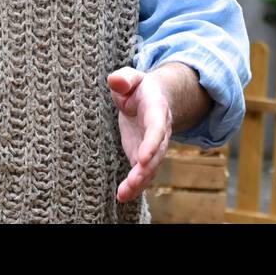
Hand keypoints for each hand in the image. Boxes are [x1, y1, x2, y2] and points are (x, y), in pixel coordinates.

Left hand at [107, 66, 172, 202]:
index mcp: (157, 110)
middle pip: (157, 153)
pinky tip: (123, 196)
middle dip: (146, 168)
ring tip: (124, 194)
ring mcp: (152, 147)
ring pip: (151, 168)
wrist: (151, 99)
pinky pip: (143, 174)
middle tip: (133, 181)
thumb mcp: (131, 78)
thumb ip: (124, 78)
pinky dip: (135, 186)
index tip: (142, 159)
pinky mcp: (143, 157)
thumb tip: (116, 82)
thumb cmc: (137, 88)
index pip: (156, 128)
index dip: (151, 143)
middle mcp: (159, 132)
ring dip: (139, 182)